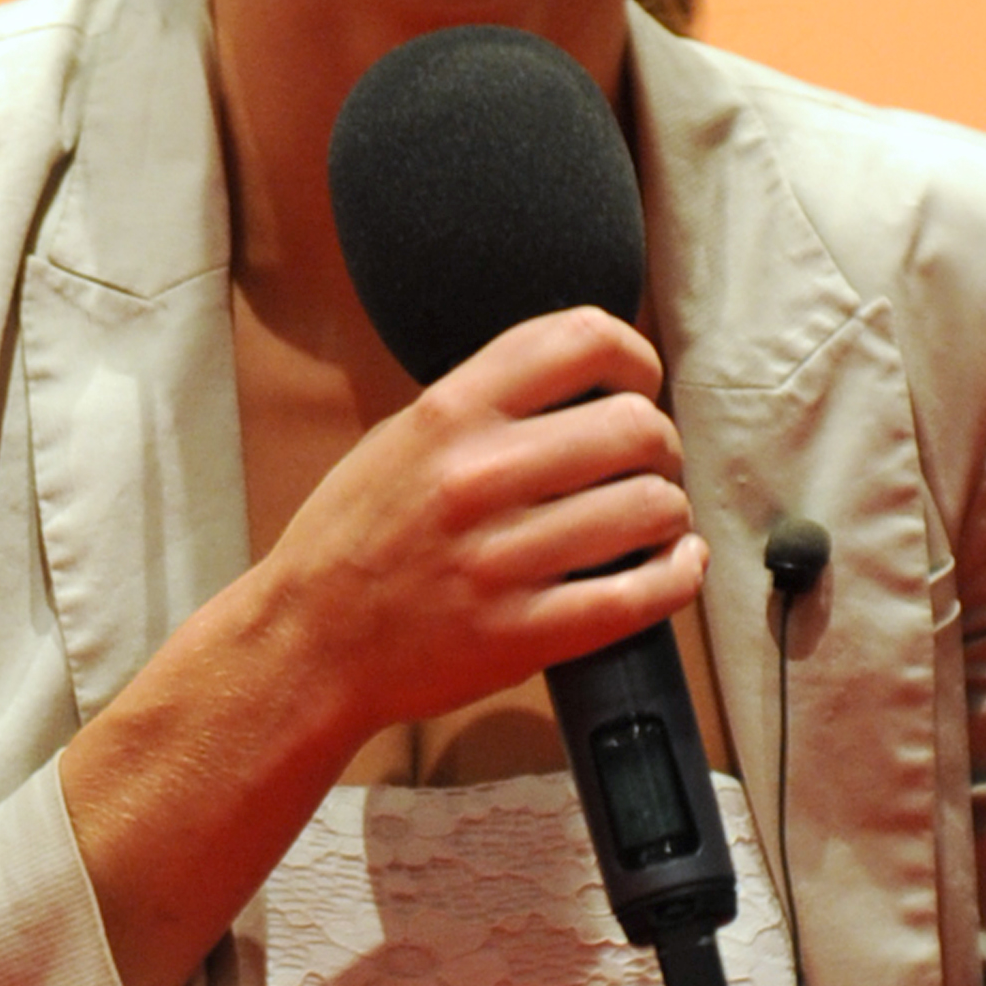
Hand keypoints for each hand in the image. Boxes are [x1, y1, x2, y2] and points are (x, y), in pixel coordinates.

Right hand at [255, 304, 703, 758]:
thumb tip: (584, 384)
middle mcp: (477, 476)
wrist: (307, 645)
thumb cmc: (352, 543)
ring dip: (668, 512)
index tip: (638, 386)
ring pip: (652, 507)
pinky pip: (640, 596)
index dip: (635, 359)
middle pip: (637, 425)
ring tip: (651, 523)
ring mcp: (501, 558)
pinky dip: (678, 575)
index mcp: (448, 415)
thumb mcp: (399, 440)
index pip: (581, 340)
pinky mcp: (522, 632)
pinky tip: (674, 565)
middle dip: (661, 446)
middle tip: (648, 467)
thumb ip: (483, 405)